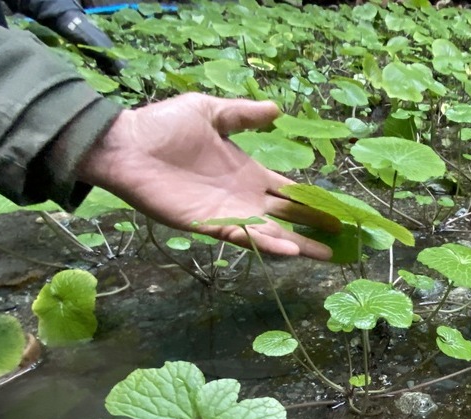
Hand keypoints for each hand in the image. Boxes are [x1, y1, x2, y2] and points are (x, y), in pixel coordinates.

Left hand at [76, 93, 338, 258]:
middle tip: (344, 241)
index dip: (313, 202)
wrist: (126, 145)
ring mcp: (229, 212)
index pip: (289, 192)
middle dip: (315, 229)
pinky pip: (244, 237)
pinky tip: (290, 250)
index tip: (339, 213)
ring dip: (298, 245)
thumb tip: (276, 110)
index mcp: (248, 172)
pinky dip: (267, 245)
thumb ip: (243, 115)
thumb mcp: (209, 111)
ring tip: (325, 255)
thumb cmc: (163, 127)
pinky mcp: (209, 224)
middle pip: (288, 218)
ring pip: (272, 234)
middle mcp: (244, 197)